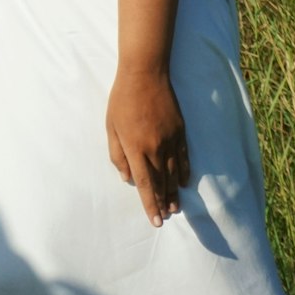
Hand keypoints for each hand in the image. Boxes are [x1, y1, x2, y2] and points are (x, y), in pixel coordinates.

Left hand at [106, 68, 189, 226]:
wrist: (145, 74)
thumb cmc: (122, 100)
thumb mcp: (111, 127)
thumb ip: (117, 155)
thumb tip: (127, 178)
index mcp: (135, 148)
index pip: (145, 184)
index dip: (150, 204)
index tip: (155, 221)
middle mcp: (155, 148)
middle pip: (161, 183)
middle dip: (162, 202)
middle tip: (165, 218)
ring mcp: (170, 140)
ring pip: (174, 174)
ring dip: (174, 192)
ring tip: (175, 208)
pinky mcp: (180, 132)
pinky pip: (184, 158)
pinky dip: (184, 172)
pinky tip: (183, 183)